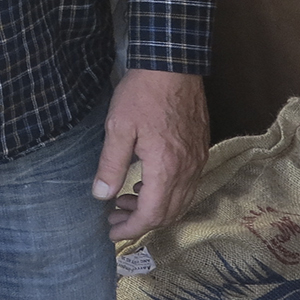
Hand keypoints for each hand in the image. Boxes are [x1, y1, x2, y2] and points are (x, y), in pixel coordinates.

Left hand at [95, 68, 209, 240]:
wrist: (173, 66)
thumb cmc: (142, 95)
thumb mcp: (118, 128)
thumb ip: (110, 164)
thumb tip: (101, 195)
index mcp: (167, 168)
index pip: (153, 214)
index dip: (133, 228)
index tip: (112, 232)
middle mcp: (188, 169)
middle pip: (170, 212)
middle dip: (141, 222)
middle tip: (113, 219)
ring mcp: (197, 160)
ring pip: (181, 200)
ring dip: (154, 208)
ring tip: (123, 201)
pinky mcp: (199, 150)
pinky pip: (187, 185)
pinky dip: (166, 193)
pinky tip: (144, 183)